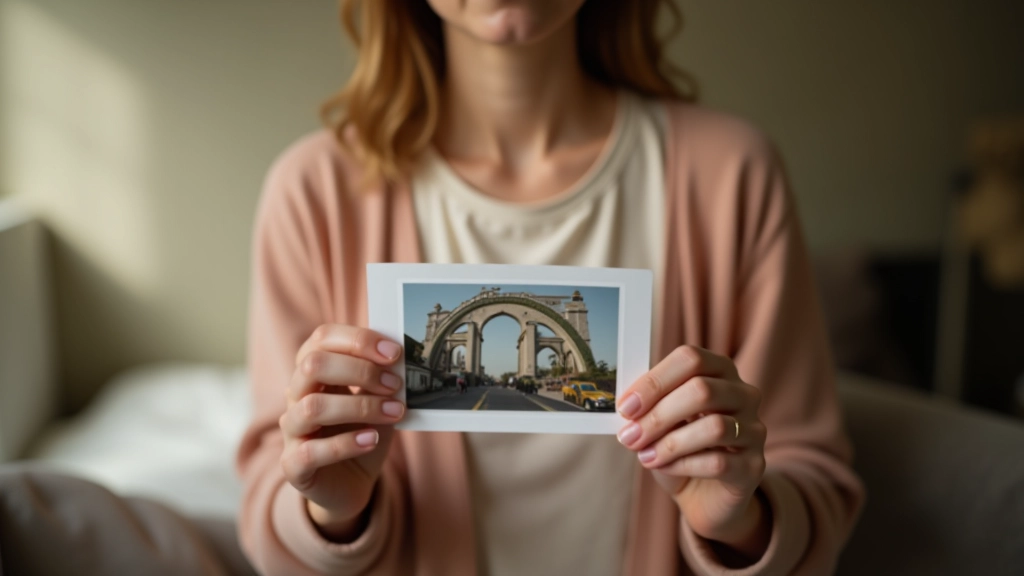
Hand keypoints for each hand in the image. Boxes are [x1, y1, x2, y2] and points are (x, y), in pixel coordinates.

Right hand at [278, 325, 404, 540]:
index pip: (322, 338)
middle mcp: (295, 396)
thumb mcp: (378, 401)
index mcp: (313, 373)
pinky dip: (346, 444)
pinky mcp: (294, 466)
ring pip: (312, 407)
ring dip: (360, 407)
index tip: (394, 353)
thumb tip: (400, 358)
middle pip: (312, 365)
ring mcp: (291, 431)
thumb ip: (383, 379)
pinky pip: (311, 451)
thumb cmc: (363, 434)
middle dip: (359, 370)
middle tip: (394, 385)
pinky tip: (371, 440)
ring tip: (393, 413)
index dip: (357, 339)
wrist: (352, 484)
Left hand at [616, 345, 769, 559]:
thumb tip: (628, 405)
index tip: (626, 407)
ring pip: (714, 427)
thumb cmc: (680, 449)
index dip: (655, 381)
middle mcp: (744, 395)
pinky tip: (665, 468)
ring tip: (645, 456)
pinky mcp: (754, 466)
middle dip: (658, 415)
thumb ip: (649, 407)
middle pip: (702, 390)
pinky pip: (719, 462)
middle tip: (629, 436)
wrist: (704, 495)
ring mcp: (754, 430)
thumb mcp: (661, 422)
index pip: (691, 359)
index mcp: (720, 372)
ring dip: (669, 443)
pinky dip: (683, 465)